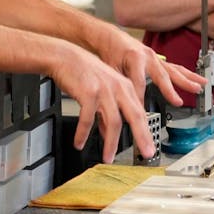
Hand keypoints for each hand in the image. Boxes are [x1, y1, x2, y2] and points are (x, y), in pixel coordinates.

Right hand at [51, 43, 155, 162]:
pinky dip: (83, 134)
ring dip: (111, 143)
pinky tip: (79, 142)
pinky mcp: (89, 93)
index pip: (140, 113)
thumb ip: (107, 112)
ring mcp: (105, 90)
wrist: (64, 57)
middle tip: (146, 153)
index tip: (148, 147)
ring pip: (114, 122)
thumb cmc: (83, 73)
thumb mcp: (102, 91)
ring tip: (107, 157)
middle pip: (135, 116)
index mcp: (125, 87)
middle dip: (142, 137)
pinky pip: (88, 119)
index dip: (146, 132)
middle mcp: (118, 88)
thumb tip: (108, 134)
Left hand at [88, 23, 204, 113]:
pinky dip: (188, 75)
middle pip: (162, 76)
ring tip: (199, 88)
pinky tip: (199, 81)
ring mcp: (156, 59)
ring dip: (187, 80)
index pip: (139, 83)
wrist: (112, 39)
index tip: (140, 113)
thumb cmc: (110, 52)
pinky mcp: (160, 62)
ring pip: (174, 71)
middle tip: (178, 102)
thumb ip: (117, 85)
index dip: (140, 99)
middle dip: (170, 91)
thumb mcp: (110, 70)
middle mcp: (148, 57)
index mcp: (135, 58)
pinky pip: (177, 69)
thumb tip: (119, 104)